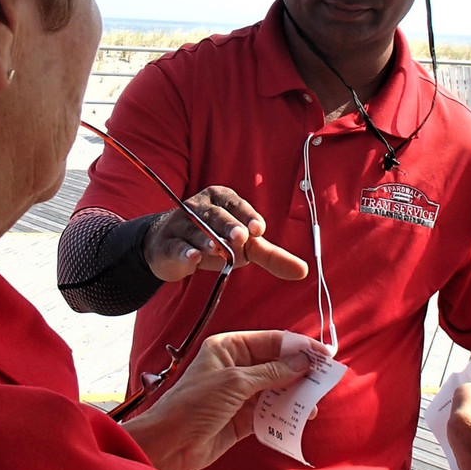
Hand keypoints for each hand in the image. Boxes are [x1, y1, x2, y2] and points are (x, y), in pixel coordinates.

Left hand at [121, 331, 322, 469]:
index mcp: (229, 347)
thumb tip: (302, 363)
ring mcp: (239, 393)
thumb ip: (271, 373)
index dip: (297, 347)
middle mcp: (235, 367)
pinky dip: (283, 415)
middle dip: (299, 372)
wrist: (168, 444)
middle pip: (276, 365)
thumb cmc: (193, 404)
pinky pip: (268, 413)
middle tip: (324, 380)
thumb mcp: (235, 383)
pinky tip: (297, 419)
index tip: (323, 354)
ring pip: (275, 390)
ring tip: (313, 404)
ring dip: (294, 396)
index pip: (270, 341)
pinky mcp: (241, 418)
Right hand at [143, 186, 307, 281]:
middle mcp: (200, 206)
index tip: (258, 230)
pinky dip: (184, 251)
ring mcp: (180, 224)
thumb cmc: (213, 240)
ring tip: (216, 248)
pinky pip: (176, 246)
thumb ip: (271, 256)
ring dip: (206, 239)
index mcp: (221, 198)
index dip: (248, 216)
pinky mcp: (167, 244)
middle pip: (216, 216)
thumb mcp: (244, 246)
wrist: (167, 247)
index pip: (237, 205)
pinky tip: (192, 257)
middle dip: (229, 226)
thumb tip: (303, 271)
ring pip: (195, 230)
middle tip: (241, 237)